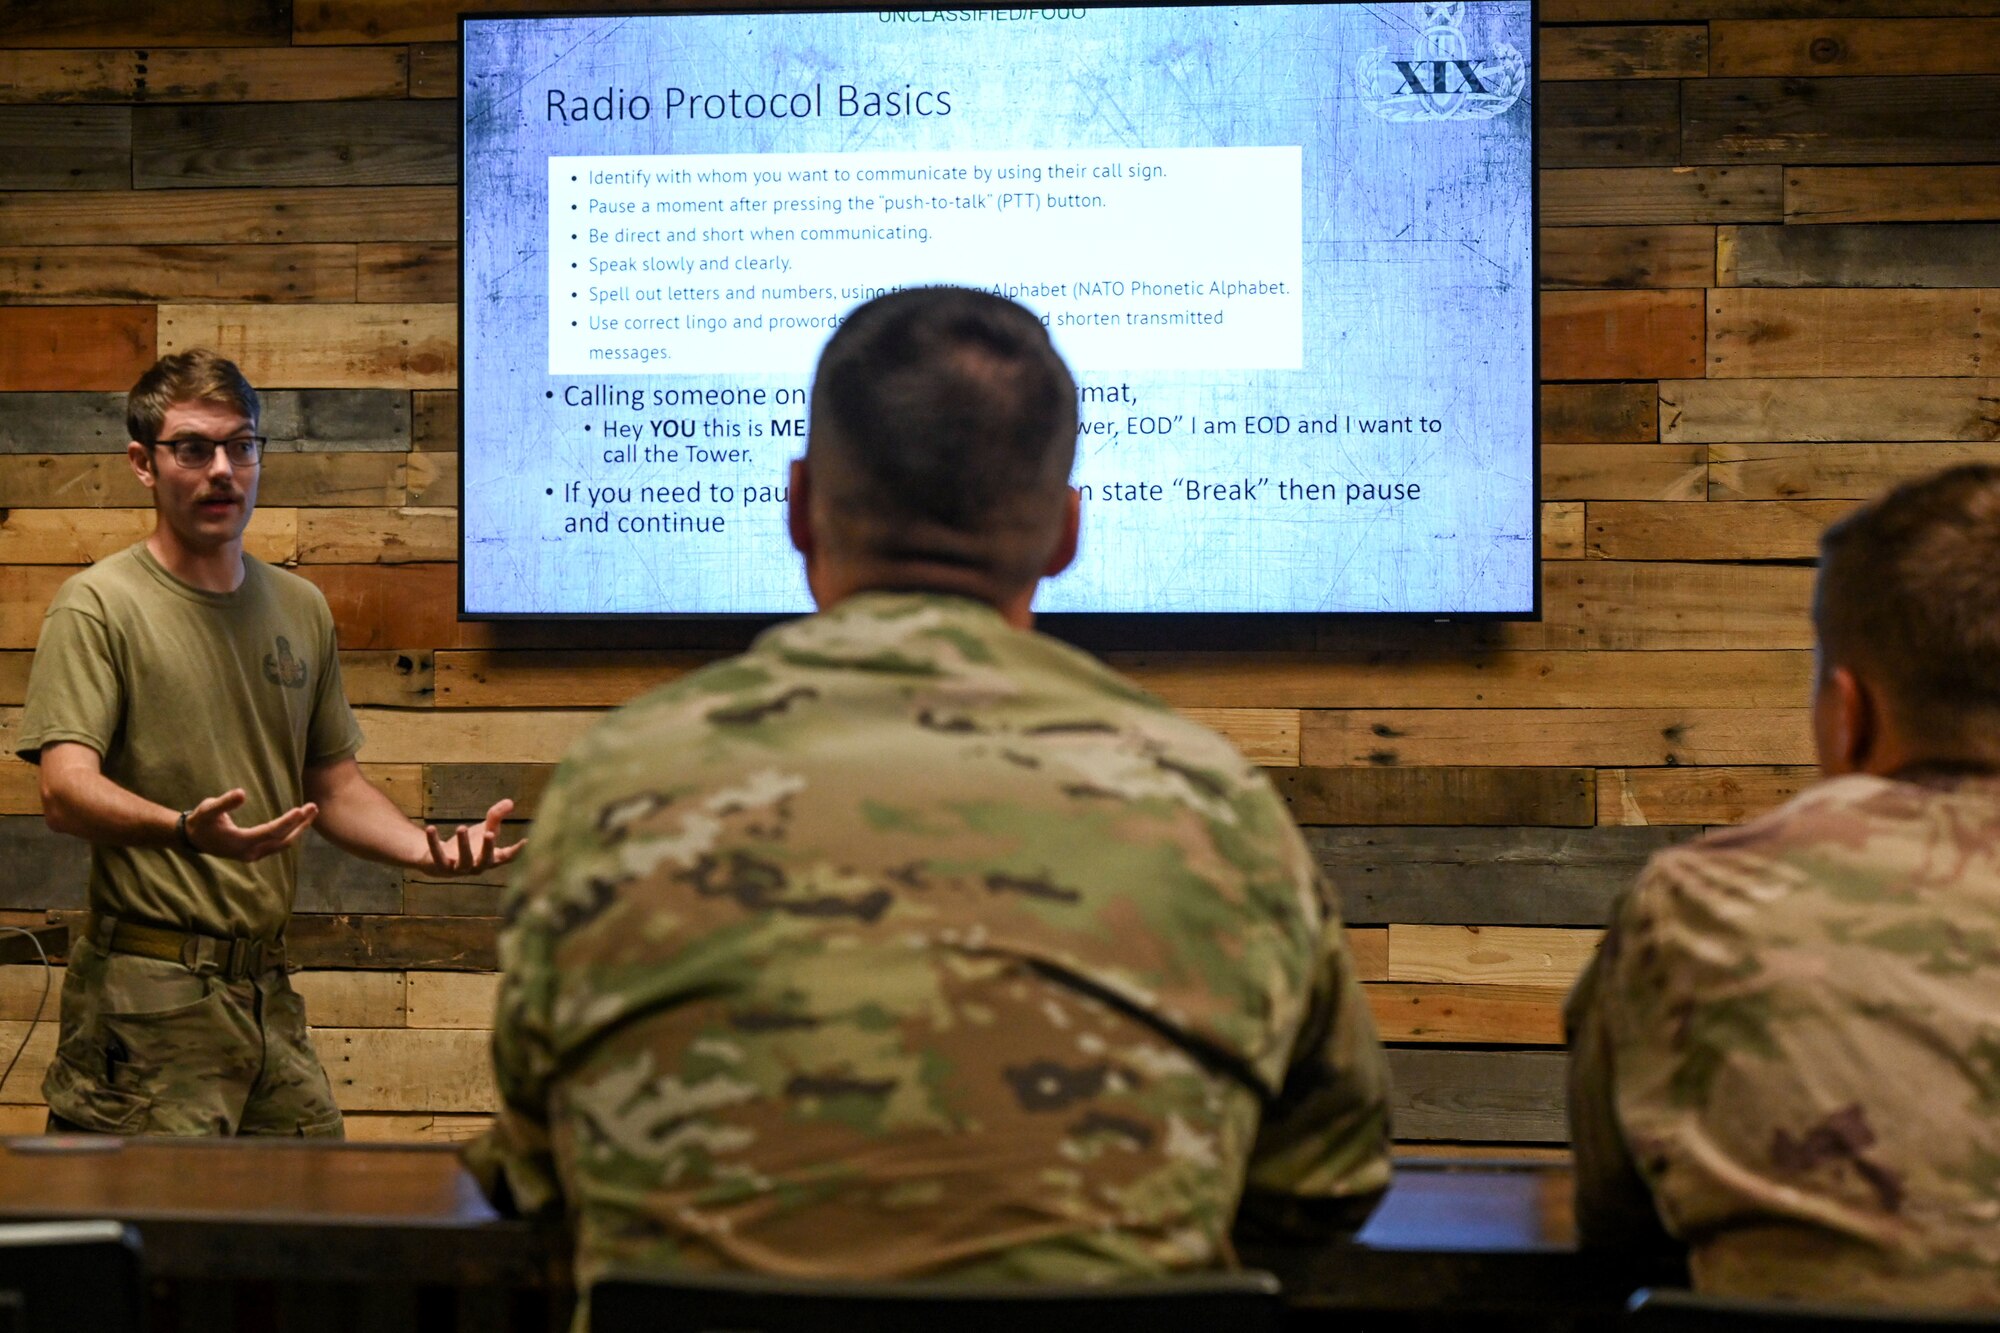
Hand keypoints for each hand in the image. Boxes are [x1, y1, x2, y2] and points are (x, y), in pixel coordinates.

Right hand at [184, 789, 317, 862]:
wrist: (193, 838)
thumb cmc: (201, 821)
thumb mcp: (208, 809)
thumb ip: (225, 803)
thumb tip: (242, 793)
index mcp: (240, 842)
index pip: (270, 832)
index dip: (287, 822)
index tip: (301, 810)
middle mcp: (250, 852)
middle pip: (282, 840)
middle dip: (300, 824)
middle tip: (314, 807)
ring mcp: (253, 855)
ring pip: (283, 844)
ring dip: (298, 829)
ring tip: (312, 812)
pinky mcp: (255, 853)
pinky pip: (278, 844)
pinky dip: (291, 833)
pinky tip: (299, 822)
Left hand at [422, 799, 524, 876]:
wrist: (440, 861)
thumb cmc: (469, 845)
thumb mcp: (484, 829)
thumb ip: (496, 817)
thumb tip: (510, 802)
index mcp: (491, 859)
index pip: (508, 857)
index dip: (518, 851)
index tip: (528, 841)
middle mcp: (477, 866)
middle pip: (485, 860)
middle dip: (487, 848)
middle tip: (490, 834)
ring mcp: (459, 869)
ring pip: (463, 859)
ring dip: (462, 844)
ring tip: (461, 827)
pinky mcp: (440, 867)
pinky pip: (437, 854)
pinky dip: (433, 842)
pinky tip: (432, 828)